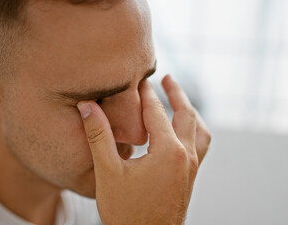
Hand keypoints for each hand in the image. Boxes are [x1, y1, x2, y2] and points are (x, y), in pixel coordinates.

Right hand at [77, 74, 210, 224]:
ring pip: (198, 129)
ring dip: (189, 111)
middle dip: (174, 93)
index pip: (156, 111)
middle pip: (186, 114)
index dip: (144, 92)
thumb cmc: (126, 213)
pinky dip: (194, 131)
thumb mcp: (108, 172)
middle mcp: (186, 156)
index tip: (137, 77)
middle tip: (165, 78)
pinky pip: (200, 146)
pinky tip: (182, 133)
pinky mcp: (190, 178)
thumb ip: (99, 136)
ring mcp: (192, 168)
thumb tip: (87, 106)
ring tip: (179, 100)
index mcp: (168, 151)